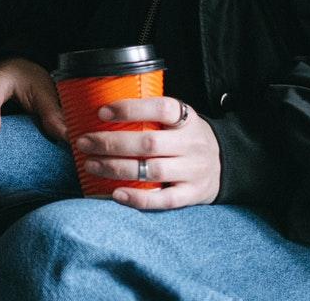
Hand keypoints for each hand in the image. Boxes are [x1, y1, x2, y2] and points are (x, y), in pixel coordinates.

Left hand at [74, 96, 221, 208]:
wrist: (224, 163)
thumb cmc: (186, 137)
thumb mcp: (177, 118)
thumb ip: (149, 114)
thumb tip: (100, 111)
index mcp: (187, 118)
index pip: (160, 108)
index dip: (130, 109)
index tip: (102, 112)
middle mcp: (192, 144)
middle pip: (149, 143)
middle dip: (112, 143)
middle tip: (85, 142)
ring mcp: (194, 171)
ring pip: (153, 171)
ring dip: (117, 168)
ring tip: (91, 164)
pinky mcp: (193, 194)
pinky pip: (164, 199)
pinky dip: (138, 198)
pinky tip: (115, 193)